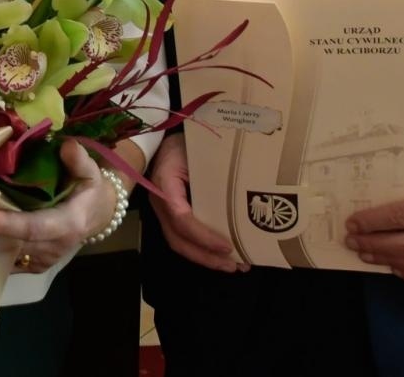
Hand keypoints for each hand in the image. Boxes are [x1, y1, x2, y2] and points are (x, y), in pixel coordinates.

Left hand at [0, 140, 112, 270]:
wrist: (98, 215)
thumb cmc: (89, 190)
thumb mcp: (91, 171)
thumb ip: (78, 159)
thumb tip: (65, 145)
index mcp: (68, 224)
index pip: (33, 227)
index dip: (5, 224)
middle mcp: (53, 247)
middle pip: (13, 242)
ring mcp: (42, 260)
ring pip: (5, 254)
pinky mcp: (33, 265)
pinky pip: (6, 261)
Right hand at [146, 133, 244, 272]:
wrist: (165, 137)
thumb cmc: (185, 141)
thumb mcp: (196, 150)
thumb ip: (211, 170)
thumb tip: (243, 191)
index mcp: (164, 184)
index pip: (180, 217)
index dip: (203, 236)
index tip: (227, 246)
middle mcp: (160, 202)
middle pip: (178, 239)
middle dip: (205, 256)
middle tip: (234, 265)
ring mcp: (163, 210)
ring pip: (179, 242)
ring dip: (205, 258)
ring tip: (233, 265)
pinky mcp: (171, 213)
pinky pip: (183, 236)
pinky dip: (202, 248)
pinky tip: (223, 254)